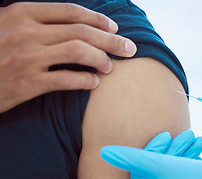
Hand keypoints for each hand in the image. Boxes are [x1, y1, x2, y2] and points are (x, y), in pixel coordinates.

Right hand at [0, 2, 136, 112]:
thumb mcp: (8, 25)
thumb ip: (36, 21)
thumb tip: (73, 25)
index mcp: (22, 13)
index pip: (71, 12)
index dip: (98, 19)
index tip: (114, 28)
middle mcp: (26, 32)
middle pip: (81, 32)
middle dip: (111, 40)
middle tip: (129, 49)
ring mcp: (27, 57)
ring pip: (78, 52)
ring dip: (101, 59)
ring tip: (111, 67)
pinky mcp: (27, 84)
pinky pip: (66, 80)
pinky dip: (85, 81)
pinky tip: (95, 83)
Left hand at [101, 130, 201, 178]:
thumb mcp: (162, 166)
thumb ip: (131, 158)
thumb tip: (105, 152)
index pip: (142, 171)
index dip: (154, 150)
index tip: (167, 135)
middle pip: (158, 175)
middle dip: (172, 152)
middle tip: (186, 136)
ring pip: (172, 178)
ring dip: (183, 158)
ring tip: (197, 143)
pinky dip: (188, 170)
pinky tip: (197, 157)